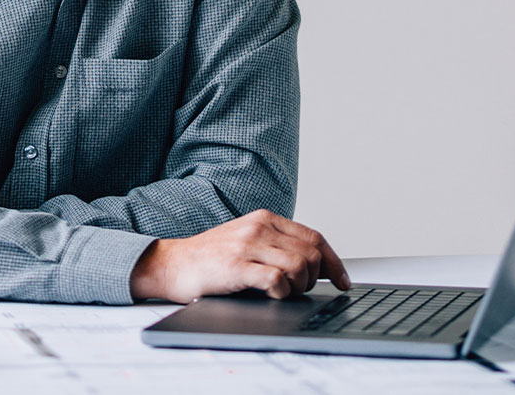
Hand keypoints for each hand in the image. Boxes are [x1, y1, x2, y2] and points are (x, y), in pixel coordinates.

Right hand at [128, 209, 350, 301]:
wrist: (171, 264)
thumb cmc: (209, 258)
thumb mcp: (246, 241)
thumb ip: (276, 245)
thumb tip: (314, 266)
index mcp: (265, 219)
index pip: (315, 237)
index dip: (334, 262)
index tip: (343, 281)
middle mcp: (259, 228)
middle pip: (312, 254)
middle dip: (315, 279)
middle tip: (301, 290)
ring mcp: (247, 246)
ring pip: (299, 267)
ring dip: (299, 287)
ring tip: (283, 293)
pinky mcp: (236, 267)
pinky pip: (277, 281)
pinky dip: (281, 293)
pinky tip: (270, 295)